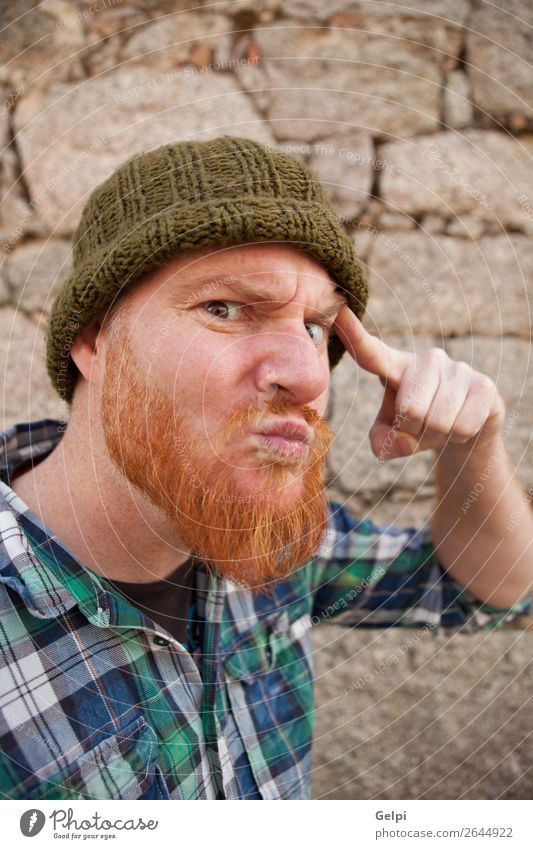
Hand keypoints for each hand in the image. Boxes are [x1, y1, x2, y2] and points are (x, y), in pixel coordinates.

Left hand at [333, 306, 506, 460]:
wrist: (465, 431)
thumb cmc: (418, 427)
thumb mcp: (391, 438)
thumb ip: (382, 442)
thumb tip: (404, 441)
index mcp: (395, 367)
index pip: (371, 353)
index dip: (354, 335)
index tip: (339, 312)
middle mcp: (426, 360)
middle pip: (411, 410)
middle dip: (414, 431)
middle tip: (421, 427)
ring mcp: (458, 368)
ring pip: (439, 421)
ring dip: (437, 436)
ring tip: (442, 425)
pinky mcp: (484, 385)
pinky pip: (465, 425)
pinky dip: (459, 437)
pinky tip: (462, 423)